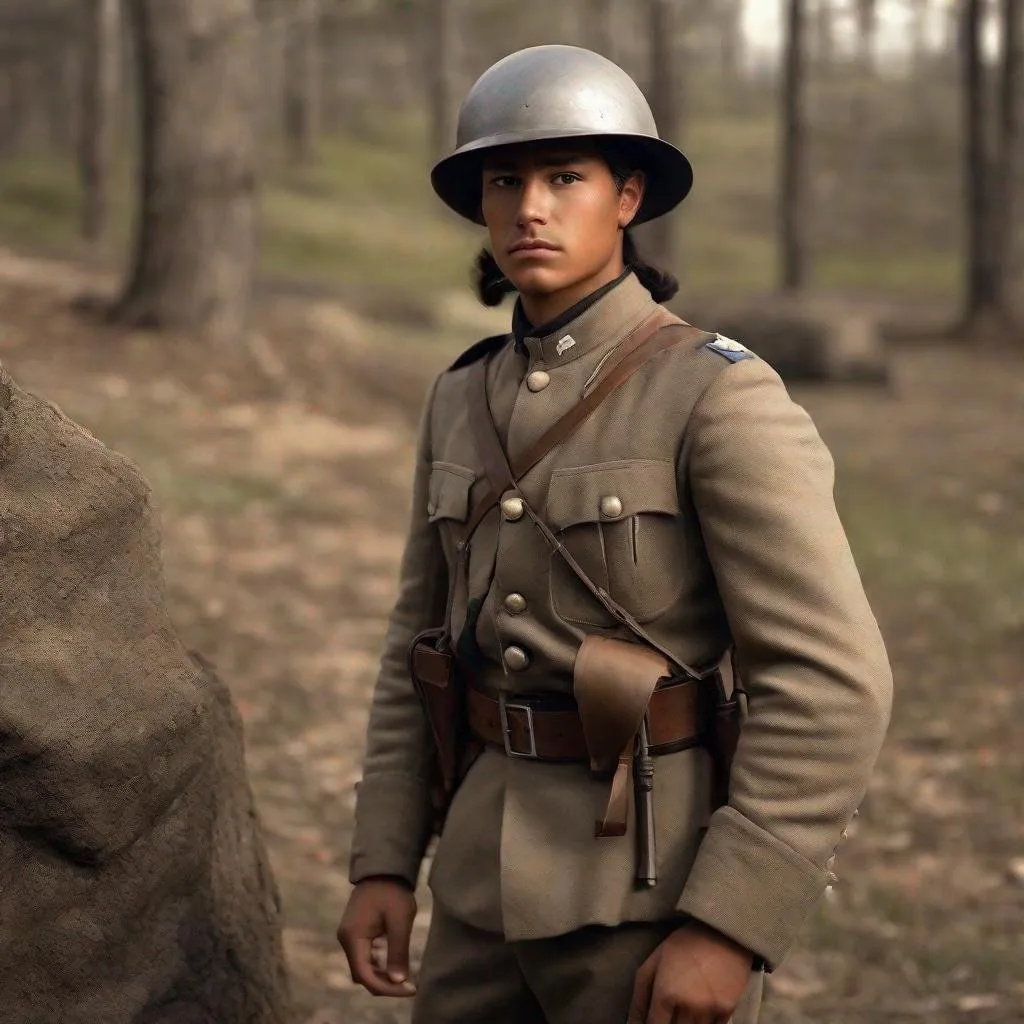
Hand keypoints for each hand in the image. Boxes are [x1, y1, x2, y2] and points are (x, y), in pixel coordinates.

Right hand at [337, 877, 417, 996]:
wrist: (383, 868)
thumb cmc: (392, 892)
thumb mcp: (399, 921)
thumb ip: (398, 951)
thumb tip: (398, 981)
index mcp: (353, 937)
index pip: (365, 975)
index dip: (386, 987)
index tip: (409, 989)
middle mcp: (346, 938)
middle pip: (362, 974)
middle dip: (384, 984)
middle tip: (409, 986)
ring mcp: (349, 935)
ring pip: (362, 967)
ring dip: (381, 976)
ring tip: (405, 978)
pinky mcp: (355, 932)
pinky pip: (363, 956)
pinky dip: (377, 965)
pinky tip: (394, 965)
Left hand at [627, 920, 753, 1023]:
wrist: (722, 933)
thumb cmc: (683, 945)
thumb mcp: (654, 962)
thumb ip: (640, 996)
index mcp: (666, 993)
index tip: (651, 1021)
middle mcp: (688, 1006)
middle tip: (667, 1012)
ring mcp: (709, 1011)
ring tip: (682, 1012)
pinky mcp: (727, 1011)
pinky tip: (698, 1015)